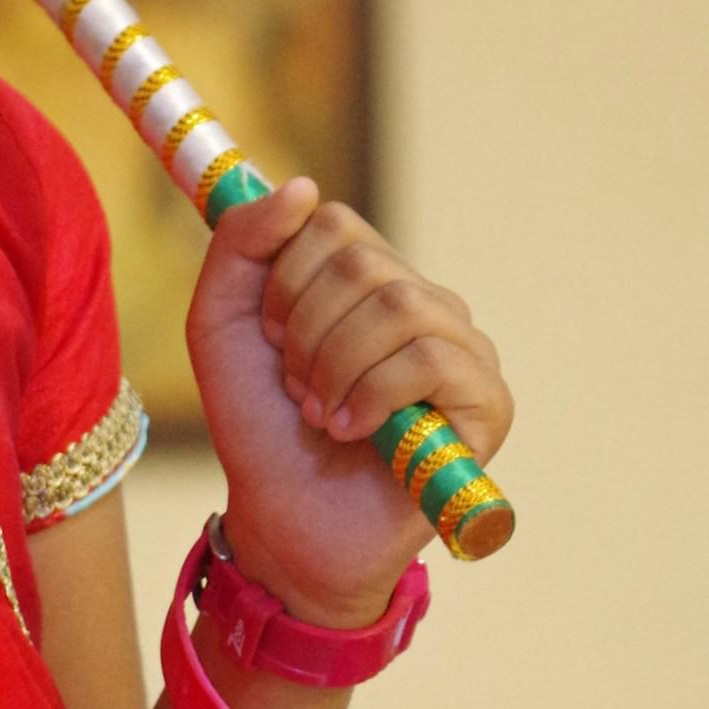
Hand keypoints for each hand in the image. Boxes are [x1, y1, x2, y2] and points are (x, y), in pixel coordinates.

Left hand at [186, 180, 512, 625]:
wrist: (282, 521)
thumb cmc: (257, 424)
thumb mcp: (220, 322)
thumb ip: (242, 243)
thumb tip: (306, 186)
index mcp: (365, 278)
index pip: (333, 223)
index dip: (285, 278)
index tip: (270, 338)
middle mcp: (421, 302)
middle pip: (362, 263)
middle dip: (305, 331)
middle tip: (296, 387)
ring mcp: (462, 349)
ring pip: (400, 304)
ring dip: (335, 365)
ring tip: (320, 413)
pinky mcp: (487, 402)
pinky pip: (433, 358)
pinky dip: (374, 394)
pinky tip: (351, 430)